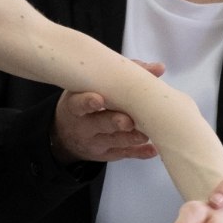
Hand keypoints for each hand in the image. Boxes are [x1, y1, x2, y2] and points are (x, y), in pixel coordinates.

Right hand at [50, 64, 164, 162]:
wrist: (65, 135)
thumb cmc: (83, 103)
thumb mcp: (92, 87)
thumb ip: (121, 76)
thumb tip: (157, 68)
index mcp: (76, 106)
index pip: (78, 104)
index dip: (87, 102)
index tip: (98, 100)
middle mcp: (84, 126)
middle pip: (99, 124)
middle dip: (114, 122)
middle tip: (127, 121)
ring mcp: (95, 142)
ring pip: (114, 141)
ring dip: (130, 138)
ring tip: (144, 135)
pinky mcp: (107, 154)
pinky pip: (124, 154)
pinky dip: (138, 153)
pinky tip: (151, 150)